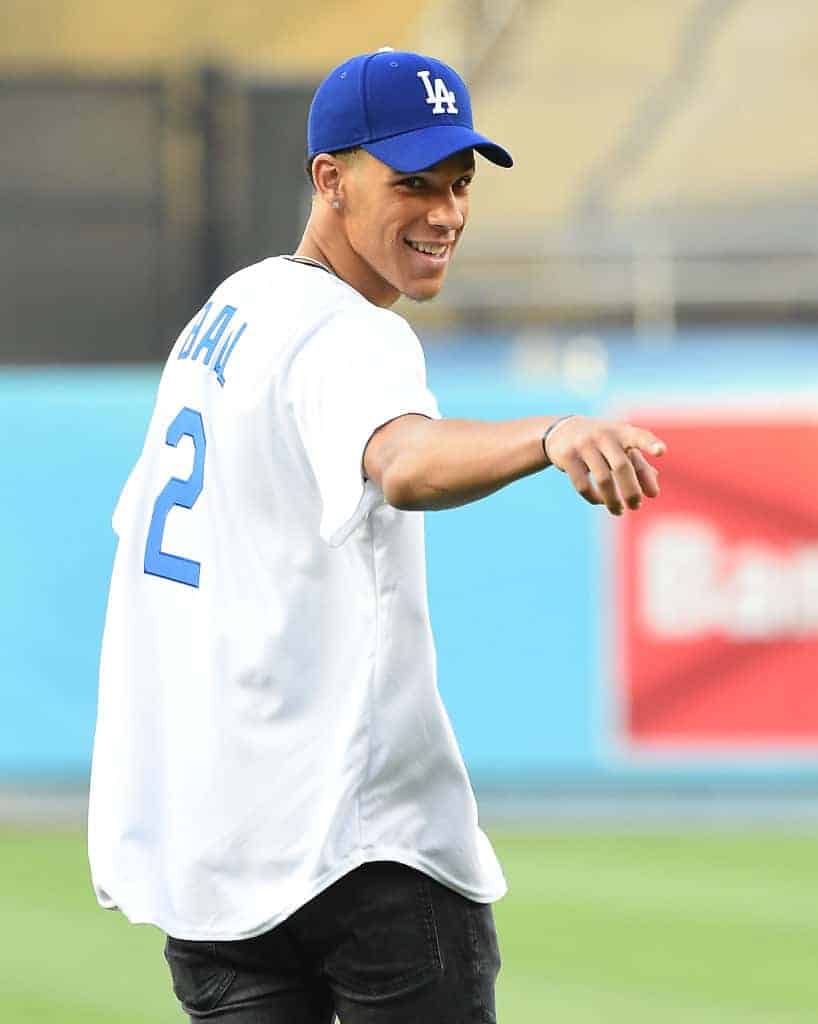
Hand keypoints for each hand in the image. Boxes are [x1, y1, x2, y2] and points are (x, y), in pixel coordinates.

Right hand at [545, 416, 665, 514]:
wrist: (563, 431)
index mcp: (622, 432)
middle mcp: (604, 435)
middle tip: (636, 506)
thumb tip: (653, 493)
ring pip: (603, 479)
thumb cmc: (603, 443)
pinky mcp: (568, 457)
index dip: (650, 444)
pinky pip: (583, 485)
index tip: (662, 452)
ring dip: (613, 500)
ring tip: (619, 511)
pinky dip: (594, 497)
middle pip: (621, 466)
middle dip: (631, 491)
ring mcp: (584, 445)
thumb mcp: (622, 449)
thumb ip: (640, 468)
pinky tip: (600, 501)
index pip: (639, 437)